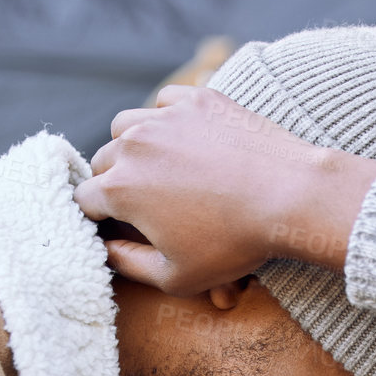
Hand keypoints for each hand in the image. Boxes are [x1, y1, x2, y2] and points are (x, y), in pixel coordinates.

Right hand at [74, 86, 375, 295]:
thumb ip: (127, 264)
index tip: (114, 226)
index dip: (95, 216)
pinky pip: (163, 101)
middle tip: (142, 202)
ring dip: (132, 145)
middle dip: (114, 181)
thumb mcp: (175, 276)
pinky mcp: (197, 99)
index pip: (84, 199)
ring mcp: (165, 116)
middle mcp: (134, 145)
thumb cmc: (234, 244)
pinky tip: (181, 138)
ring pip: (126, 125)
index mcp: (119, 189)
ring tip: (156, 167)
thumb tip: (104, 250)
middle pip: (103, 160)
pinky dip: (164, 117)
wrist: (291, 197)